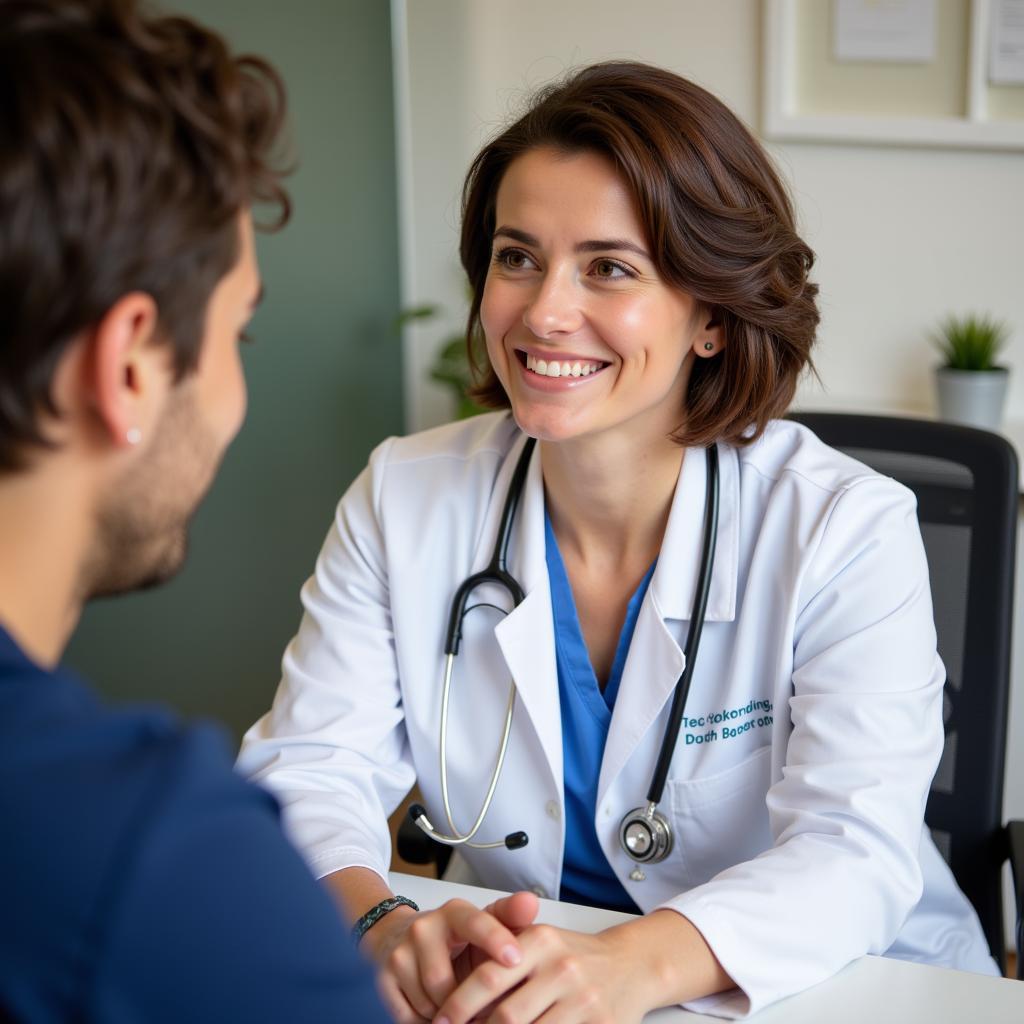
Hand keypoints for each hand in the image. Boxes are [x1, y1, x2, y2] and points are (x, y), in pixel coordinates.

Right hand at [362, 892, 539, 1022]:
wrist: (400, 937)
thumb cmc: (452, 938)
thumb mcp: (483, 923)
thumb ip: (510, 916)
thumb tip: (531, 902)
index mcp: (454, 913)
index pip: (476, 923)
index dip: (495, 940)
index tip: (515, 959)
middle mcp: (424, 928)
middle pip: (446, 982)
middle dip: (465, 1002)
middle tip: (480, 1008)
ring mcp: (400, 953)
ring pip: (429, 1002)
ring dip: (446, 1013)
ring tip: (455, 1004)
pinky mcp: (381, 978)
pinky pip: (408, 1016)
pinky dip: (424, 1020)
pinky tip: (433, 1009)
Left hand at [432, 909, 730, 1023]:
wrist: (631, 965)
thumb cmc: (575, 956)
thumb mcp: (539, 942)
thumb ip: (502, 959)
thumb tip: (454, 999)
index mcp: (540, 941)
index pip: (488, 977)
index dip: (459, 1005)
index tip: (439, 1020)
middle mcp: (561, 967)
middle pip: (505, 1015)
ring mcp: (582, 999)